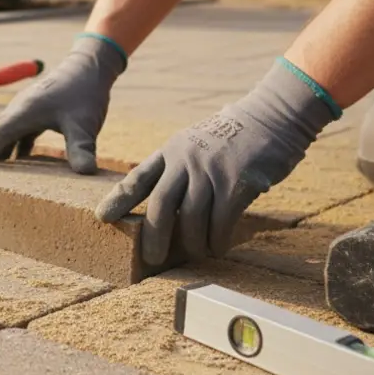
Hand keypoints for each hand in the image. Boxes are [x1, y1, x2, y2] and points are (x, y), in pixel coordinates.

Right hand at [0, 34, 126, 172]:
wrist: (91, 65)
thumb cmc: (85, 90)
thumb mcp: (84, 123)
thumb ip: (82, 148)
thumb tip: (85, 173)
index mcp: (23, 112)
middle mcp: (19, 110)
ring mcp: (26, 110)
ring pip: (6, 134)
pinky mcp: (36, 111)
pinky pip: (18, 132)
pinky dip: (15, 146)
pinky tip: (20, 161)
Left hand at [95, 57, 340, 265]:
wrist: (272, 116)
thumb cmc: (232, 137)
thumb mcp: (194, 144)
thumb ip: (177, 169)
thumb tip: (163, 209)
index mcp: (171, 151)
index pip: (138, 177)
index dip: (118, 199)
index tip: (101, 218)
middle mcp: (186, 160)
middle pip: (161, 204)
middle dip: (153, 236)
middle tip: (151, 259)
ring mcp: (212, 170)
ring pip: (192, 218)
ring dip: (193, 243)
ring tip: (197, 254)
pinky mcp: (238, 182)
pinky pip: (222, 221)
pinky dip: (218, 240)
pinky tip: (218, 247)